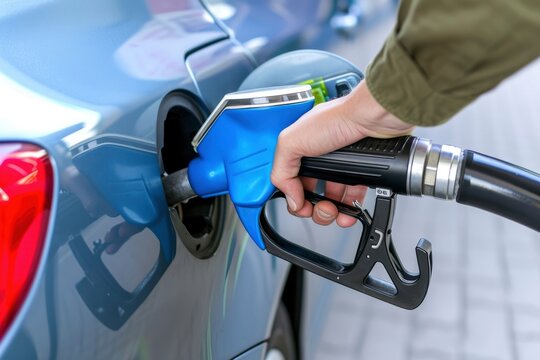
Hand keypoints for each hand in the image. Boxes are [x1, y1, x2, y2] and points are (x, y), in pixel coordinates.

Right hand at [271, 80, 413, 225]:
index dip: (292, 196)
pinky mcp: (360, 171)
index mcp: (300, 147)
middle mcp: (319, 156)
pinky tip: (348, 213)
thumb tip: (290, 197)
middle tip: (320, 209)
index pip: (288, 180)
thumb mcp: (293, 141)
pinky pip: (352, 196)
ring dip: (329, 212)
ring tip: (334, 213)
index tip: (299, 205)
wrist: (374, 117)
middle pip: (309, 191)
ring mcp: (340, 164)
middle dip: (312, 207)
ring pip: (330, 198)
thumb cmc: (339, 118)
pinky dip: (349, 210)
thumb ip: (282, 170)